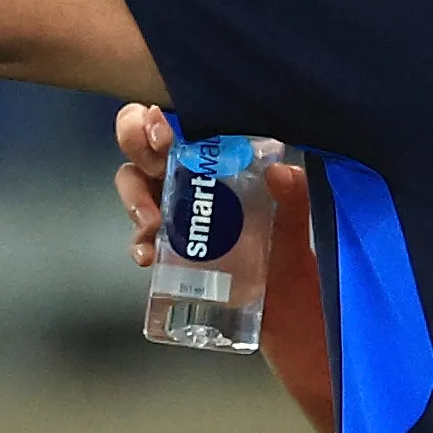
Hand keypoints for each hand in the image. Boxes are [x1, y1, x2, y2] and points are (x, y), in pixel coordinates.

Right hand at [115, 104, 305, 268]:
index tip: (163, 134)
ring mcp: (175, 216)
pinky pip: (141, 242)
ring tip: (152, 220)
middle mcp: (190, 180)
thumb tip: (281, 173)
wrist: (290, 315)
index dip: (155, 117)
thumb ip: (295, 195)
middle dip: (136, 147)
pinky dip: (138, 245)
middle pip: (143, 148)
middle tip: (156, 164)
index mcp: (219, 161)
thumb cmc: (292, 256)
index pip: (177, 122)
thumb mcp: (299, 222)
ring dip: (134, 198)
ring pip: (135, 189)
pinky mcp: (169, 254)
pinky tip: (149, 256)